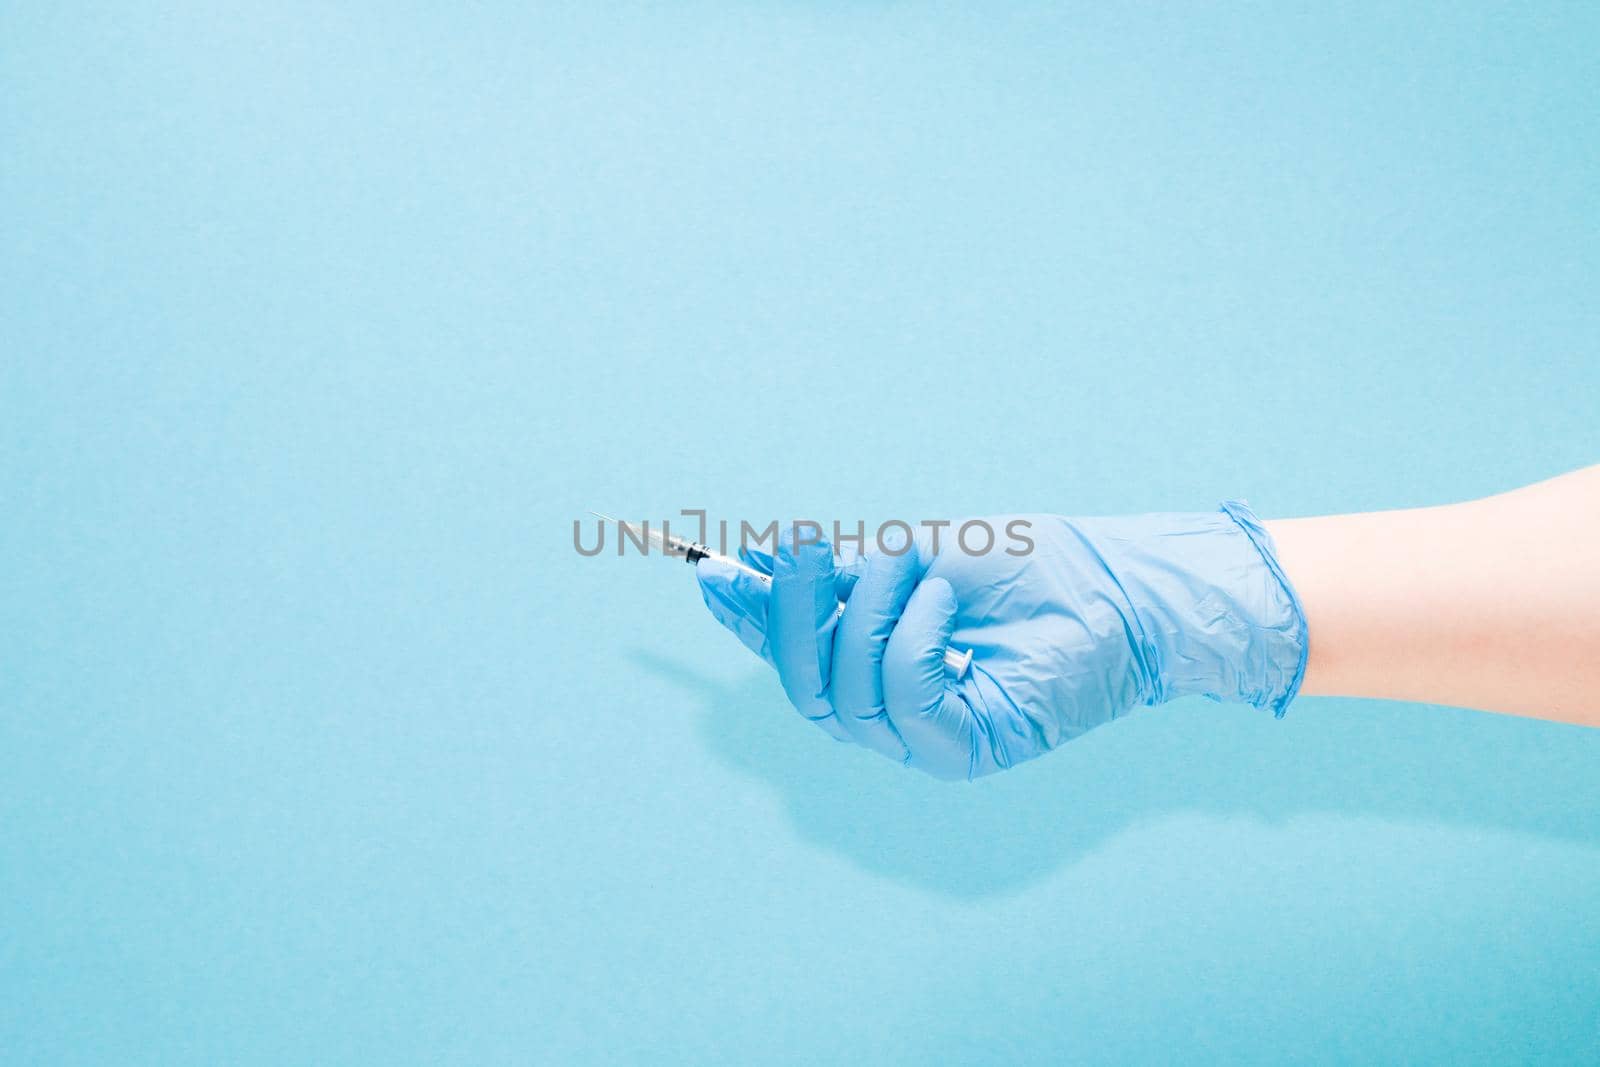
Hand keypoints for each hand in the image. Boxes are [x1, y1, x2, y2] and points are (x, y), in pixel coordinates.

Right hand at [697, 505, 1307, 779]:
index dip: (749, 621)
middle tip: (799, 546)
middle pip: (801, 689)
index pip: (792, 658)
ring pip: (845, 695)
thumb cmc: (1033, 568)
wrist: (1123, 586)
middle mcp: (892, 716)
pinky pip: (902, 698)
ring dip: (869, 613)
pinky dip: (913, 639)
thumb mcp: (913, 558)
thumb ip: (835, 575)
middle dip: (790, 614)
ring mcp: (927, 741)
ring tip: (921, 566)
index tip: (711, 570)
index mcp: (876, 670)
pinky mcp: (966, 751)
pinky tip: (948, 602)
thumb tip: (744, 564)